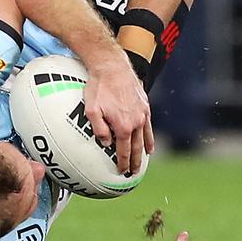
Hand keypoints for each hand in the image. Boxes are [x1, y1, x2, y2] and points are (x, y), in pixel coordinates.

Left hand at [84, 56, 153, 174]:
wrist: (112, 66)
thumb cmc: (99, 87)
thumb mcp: (92, 110)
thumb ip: (99, 129)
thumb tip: (106, 143)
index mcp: (123, 126)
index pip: (124, 151)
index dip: (123, 163)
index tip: (122, 172)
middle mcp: (136, 122)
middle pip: (137, 147)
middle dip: (136, 162)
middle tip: (133, 173)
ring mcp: (142, 113)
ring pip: (145, 137)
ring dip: (144, 151)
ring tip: (143, 161)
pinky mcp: (145, 104)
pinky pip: (148, 125)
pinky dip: (150, 136)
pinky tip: (149, 142)